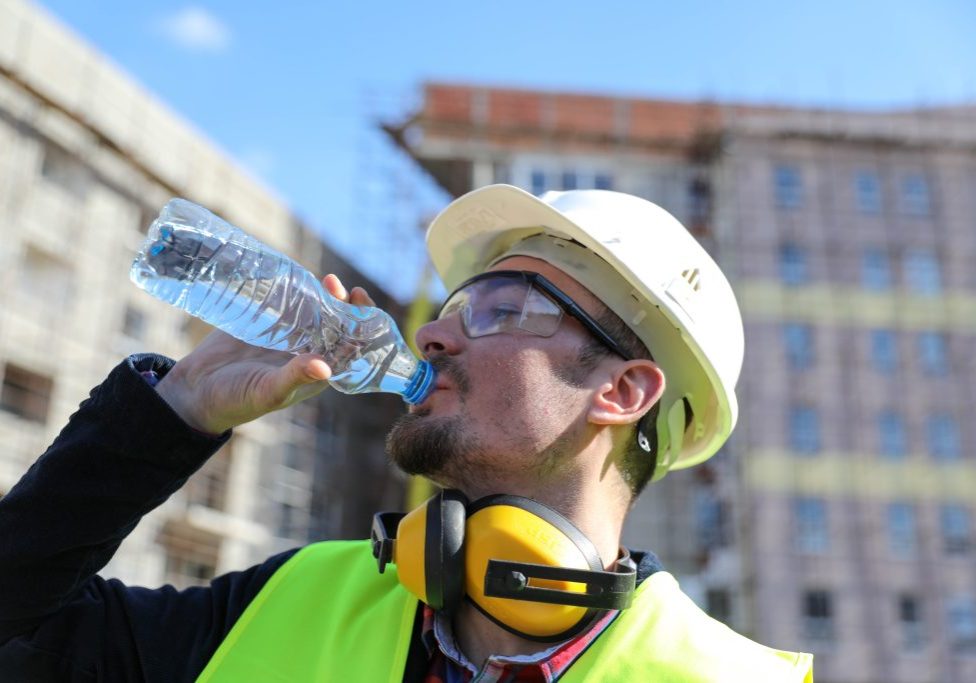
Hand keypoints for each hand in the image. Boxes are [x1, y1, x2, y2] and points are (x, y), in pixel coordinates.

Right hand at [155, 274, 375, 434]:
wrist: (196, 390)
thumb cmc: (237, 400)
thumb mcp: (268, 391)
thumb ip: (295, 378)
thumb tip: (325, 367)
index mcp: (317, 372)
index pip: (350, 348)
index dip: (362, 330)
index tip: (361, 313)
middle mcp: (308, 352)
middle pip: (337, 325)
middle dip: (345, 306)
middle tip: (341, 287)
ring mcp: (288, 336)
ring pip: (317, 311)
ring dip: (325, 296)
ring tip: (328, 280)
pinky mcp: (268, 322)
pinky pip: (290, 304)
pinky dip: (298, 291)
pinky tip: (300, 278)